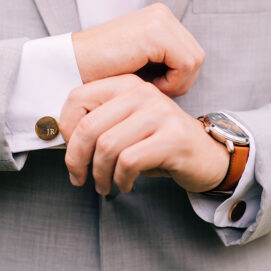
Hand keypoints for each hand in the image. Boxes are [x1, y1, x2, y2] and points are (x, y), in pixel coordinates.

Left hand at [59, 75, 229, 193]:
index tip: (72, 153)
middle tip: (79, 178)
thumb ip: (101, 123)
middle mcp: (144, 93)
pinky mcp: (172, 138)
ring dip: (100, 174)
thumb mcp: (128, 126)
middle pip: (89, 127)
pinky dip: (120, 179)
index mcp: (129, 84)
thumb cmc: (161, 144)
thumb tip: (62, 139)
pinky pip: (129, 161)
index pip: (78, 98)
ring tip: (104, 185)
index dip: (66, 131)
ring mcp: (160, 114)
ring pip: (107, 147)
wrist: (207, 156)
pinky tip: (125, 184)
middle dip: (77, 160)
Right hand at [71, 3, 204, 96]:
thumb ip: (166, 61)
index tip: (154, 87)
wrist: (71, 65)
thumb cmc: (103, 71)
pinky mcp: (156, 33)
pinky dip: (171, 82)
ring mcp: (160, 20)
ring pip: (194, 61)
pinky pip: (185, 65)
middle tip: (153, 90)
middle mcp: (162, 13)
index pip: (192, 53)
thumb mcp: (142, 61)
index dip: (179, 78)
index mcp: (160, 18)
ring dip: (175, 83)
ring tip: (149, 87)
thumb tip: (192, 73)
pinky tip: (147, 85)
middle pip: (197, 57)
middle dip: (179, 81)